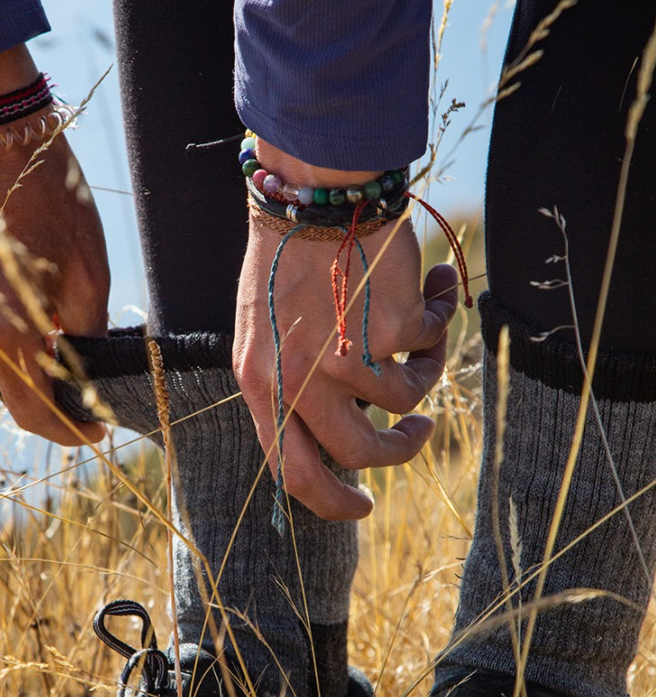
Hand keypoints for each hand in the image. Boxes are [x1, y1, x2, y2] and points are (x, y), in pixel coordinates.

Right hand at [0, 46, 108, 444]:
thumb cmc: (49, 200)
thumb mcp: (90, 273)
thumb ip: (89, 335)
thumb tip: (89, 371)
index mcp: (5, 335)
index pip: (36, 415)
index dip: (70, 433)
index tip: (99, 431)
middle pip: (14, 401)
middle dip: (54, 409)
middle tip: (91, 402)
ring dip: (32, 379)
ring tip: (70, 359)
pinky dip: (11, 352)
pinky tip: (41, 332)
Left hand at [233, 215, 457, 520]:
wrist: (312, 191)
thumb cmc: (284, 260)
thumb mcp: (262, 336)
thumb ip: (285, 389)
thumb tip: (329, 445)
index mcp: (258, 385)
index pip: (291, 471)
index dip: (330, 500)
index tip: (361, 505)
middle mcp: (299, 379)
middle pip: (360, 455)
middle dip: (397, 455)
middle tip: (416, 436)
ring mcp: (346, 358)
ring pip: (405, 401)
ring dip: (424, 371)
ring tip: (419, 331)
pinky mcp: (391, 329)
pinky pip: (430, 348)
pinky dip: (438, 321)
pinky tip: (430, 286)